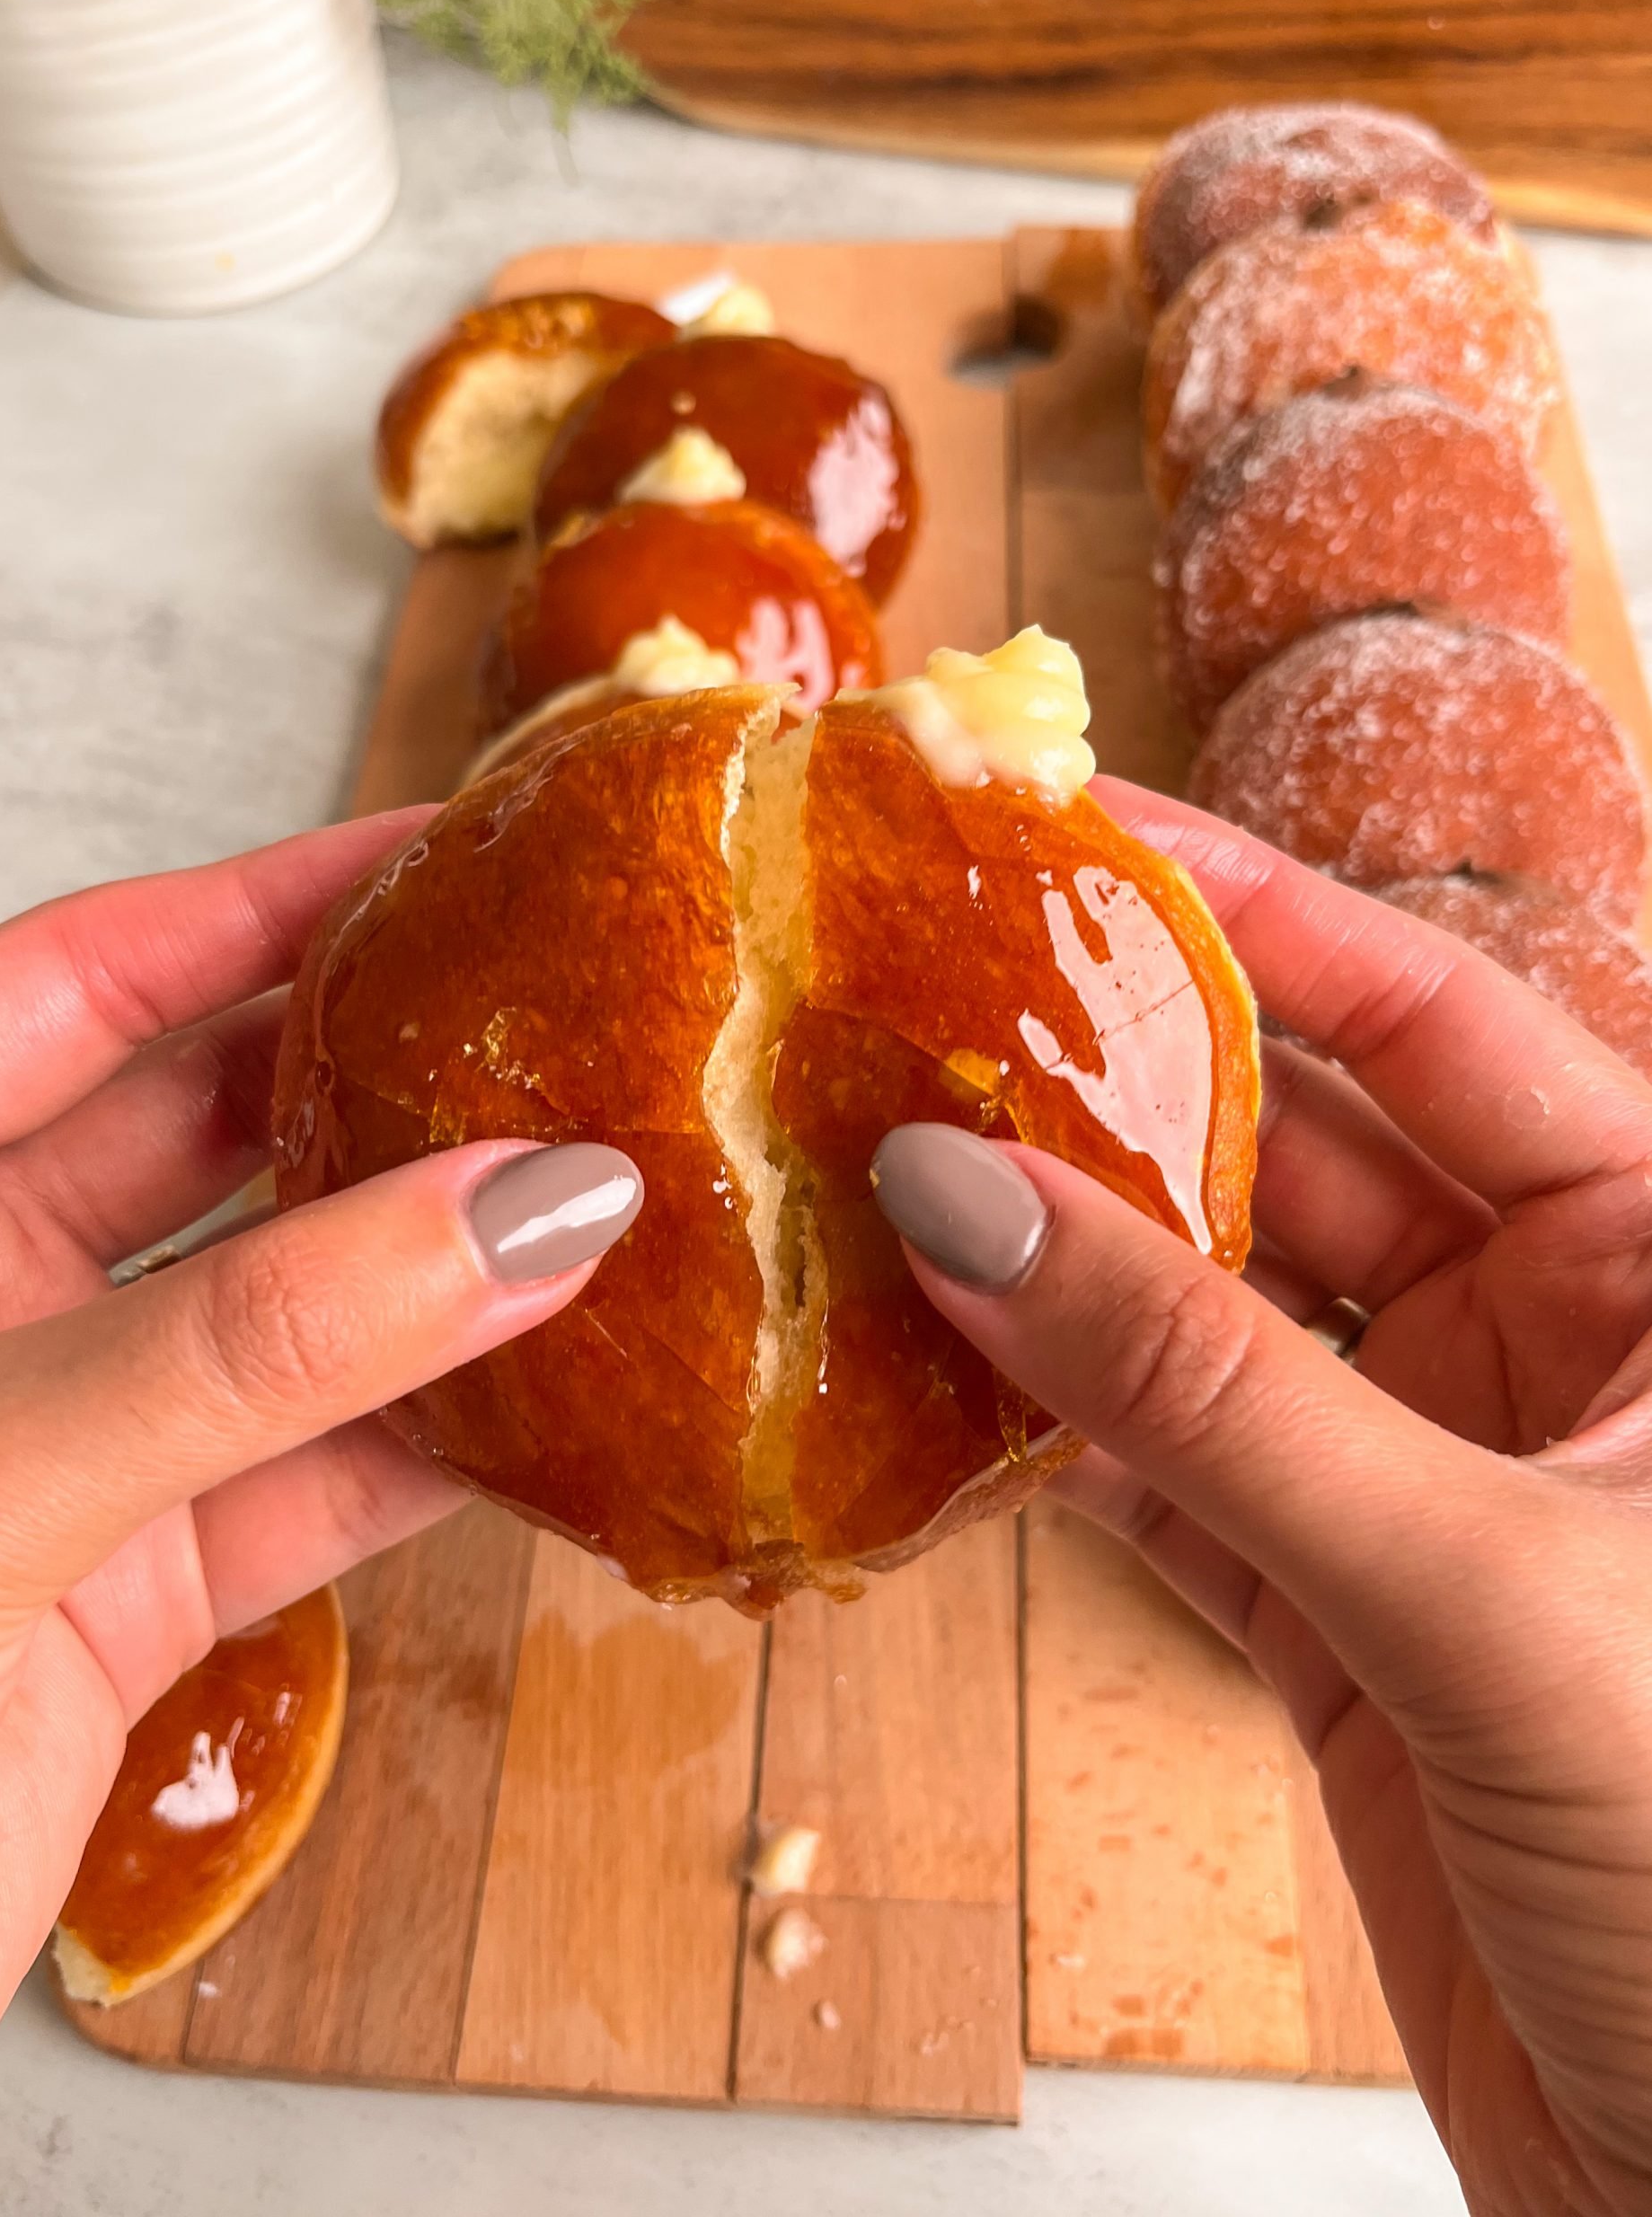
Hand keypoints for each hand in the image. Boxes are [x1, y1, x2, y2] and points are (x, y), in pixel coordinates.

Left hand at [0, 818, 641, 2133]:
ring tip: (600, 1200)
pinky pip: (308, 1490)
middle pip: (203, 1133)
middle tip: (560, 1021)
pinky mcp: (119, 1606)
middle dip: (382, 1081)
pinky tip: (556, 1407)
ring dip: (436, 1277)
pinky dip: (432, 1454)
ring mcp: (48, 1451)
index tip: (431, 851)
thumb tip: (518, 1213)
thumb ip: (254, 1345)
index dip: (256, 905)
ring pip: (281, 1321)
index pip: (75, 985)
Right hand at [874, 782, 1651, 2216]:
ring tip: (891, 1178)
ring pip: (1219, 1325)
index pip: (1438, 1023)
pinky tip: (941, 1384)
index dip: (1258, 915)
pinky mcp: (1353, 1621)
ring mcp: (1444, 1482)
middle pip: (1305, 1160)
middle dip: (1121, 1094)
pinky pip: (1179, 1480)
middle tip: (927, 1009)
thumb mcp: (1486, 1588)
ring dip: (1065, 1269)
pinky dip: (1062, 1439)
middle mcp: (1562, 1347)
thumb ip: (1214, 1398)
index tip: (1082, 831)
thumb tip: (968, 1202)